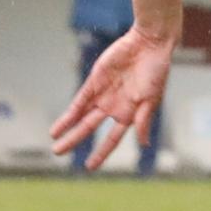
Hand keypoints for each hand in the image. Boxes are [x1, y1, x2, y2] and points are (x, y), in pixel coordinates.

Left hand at [50, 25, 174, 169]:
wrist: (148, 44)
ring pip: (81, 116)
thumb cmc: (156, 71)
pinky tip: (59, 125)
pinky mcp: (94, 82)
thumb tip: (143, 143)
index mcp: (130, 114)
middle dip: (74, 141)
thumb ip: (144, 120)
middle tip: (58, 152)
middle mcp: (114, 107)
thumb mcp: (152, 99)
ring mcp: (102, 94)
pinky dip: (69, 114)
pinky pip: (78, 101)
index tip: (90, 166)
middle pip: (89, 128)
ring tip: (54, 143)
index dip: (101, 153)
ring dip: (67, 129)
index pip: (111, 139)